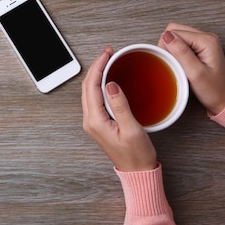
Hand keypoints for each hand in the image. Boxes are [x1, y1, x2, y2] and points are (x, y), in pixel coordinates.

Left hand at [82, 46, 156, 171]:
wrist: (137, 171)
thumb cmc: (136, 154)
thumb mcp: (132, 129)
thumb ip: (120, 105)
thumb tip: (111, 84)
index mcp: (95, 120)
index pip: (92, 86)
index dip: (98, 66)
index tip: (107, 53)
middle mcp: (90, 120)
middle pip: (87, 86)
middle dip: (96, 66)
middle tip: (108, 52)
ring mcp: (93, 122)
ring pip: (89, 91)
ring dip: (97, 74)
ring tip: (108, 61)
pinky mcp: (99, 122)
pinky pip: (95, 98)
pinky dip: (100, 84)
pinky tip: (108, 78)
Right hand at [158, 23, 224, 114]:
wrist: (223, 99)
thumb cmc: (213, 90)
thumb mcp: (195, 73)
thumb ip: (181, 52)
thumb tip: (166, 36)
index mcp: (207, 40)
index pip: (175, 32)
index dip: (168, 47)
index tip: (172, 63)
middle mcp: (206, 37)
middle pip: (175, 30)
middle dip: (169, 46)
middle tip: (174, 63)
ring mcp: (203, 41)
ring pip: (176, 35)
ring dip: (172, 49)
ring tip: (179, 64)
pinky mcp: (199, 47)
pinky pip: (180, 42)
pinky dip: (176, 52)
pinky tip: (181, 63)